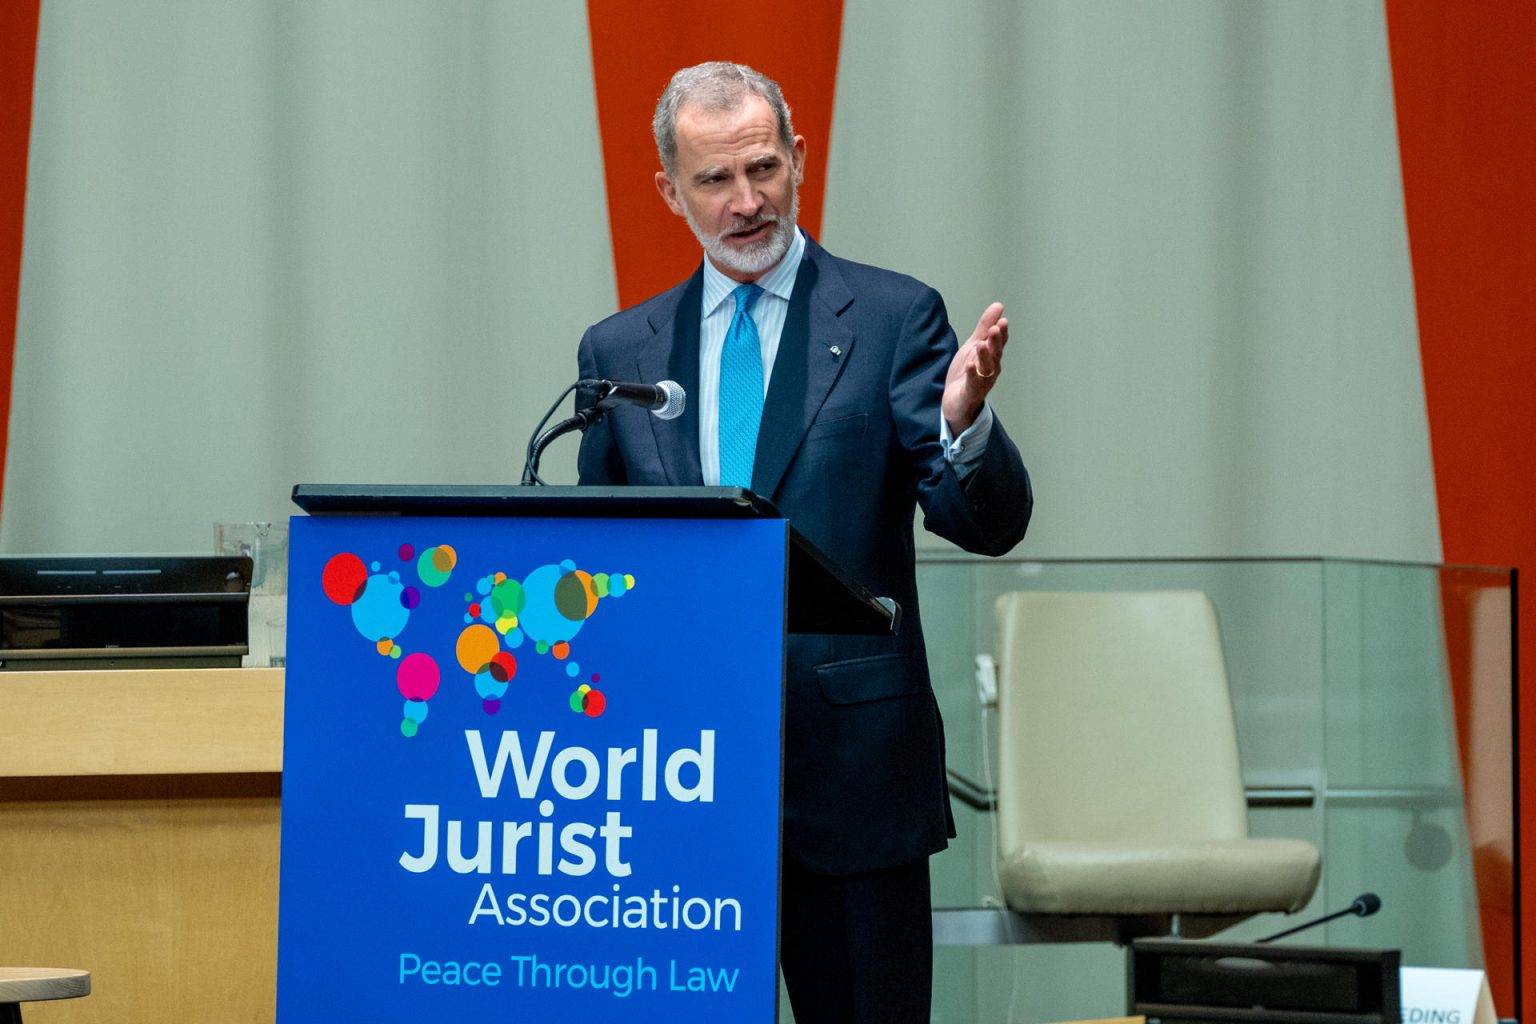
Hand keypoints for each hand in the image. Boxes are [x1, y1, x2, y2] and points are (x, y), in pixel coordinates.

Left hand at [942, 301, 1007, 435]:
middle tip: (996, 328)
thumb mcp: (973, 346)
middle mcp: (990, 369)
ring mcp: (981, 382)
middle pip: (995, 354)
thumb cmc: (967, 372)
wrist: (956, 401)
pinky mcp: (970, 393)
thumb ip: (985, 327)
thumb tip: (998, 305)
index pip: (999, 343)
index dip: (1001, 333)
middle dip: (996, 341)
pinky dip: (972, 374)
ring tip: (981, 344)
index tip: (1002, 321)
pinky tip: (970, 365)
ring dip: (985, 356)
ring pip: (986, 368)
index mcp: (991, 356)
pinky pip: (972, 383)